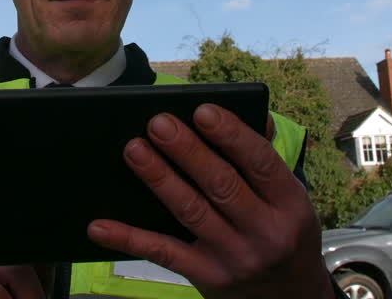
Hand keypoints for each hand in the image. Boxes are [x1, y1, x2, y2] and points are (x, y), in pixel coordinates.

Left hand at [87, 105, 335, 298]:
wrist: (289, 298)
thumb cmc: (283, 232)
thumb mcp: (291, 199)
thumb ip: (268, 157)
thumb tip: (254, 112)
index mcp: (290, 204)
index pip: (261, 162)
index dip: (232, 135)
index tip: (202, 110)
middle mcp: (266, 232)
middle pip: (221, 185)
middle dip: (186, 151)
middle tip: (157, 123)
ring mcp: (235, 258)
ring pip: (190, 212)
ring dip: (159, 179)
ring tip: (134, 150)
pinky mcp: (207, 277)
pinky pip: (163, 253)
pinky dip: (129, 238)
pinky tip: (100, 225)